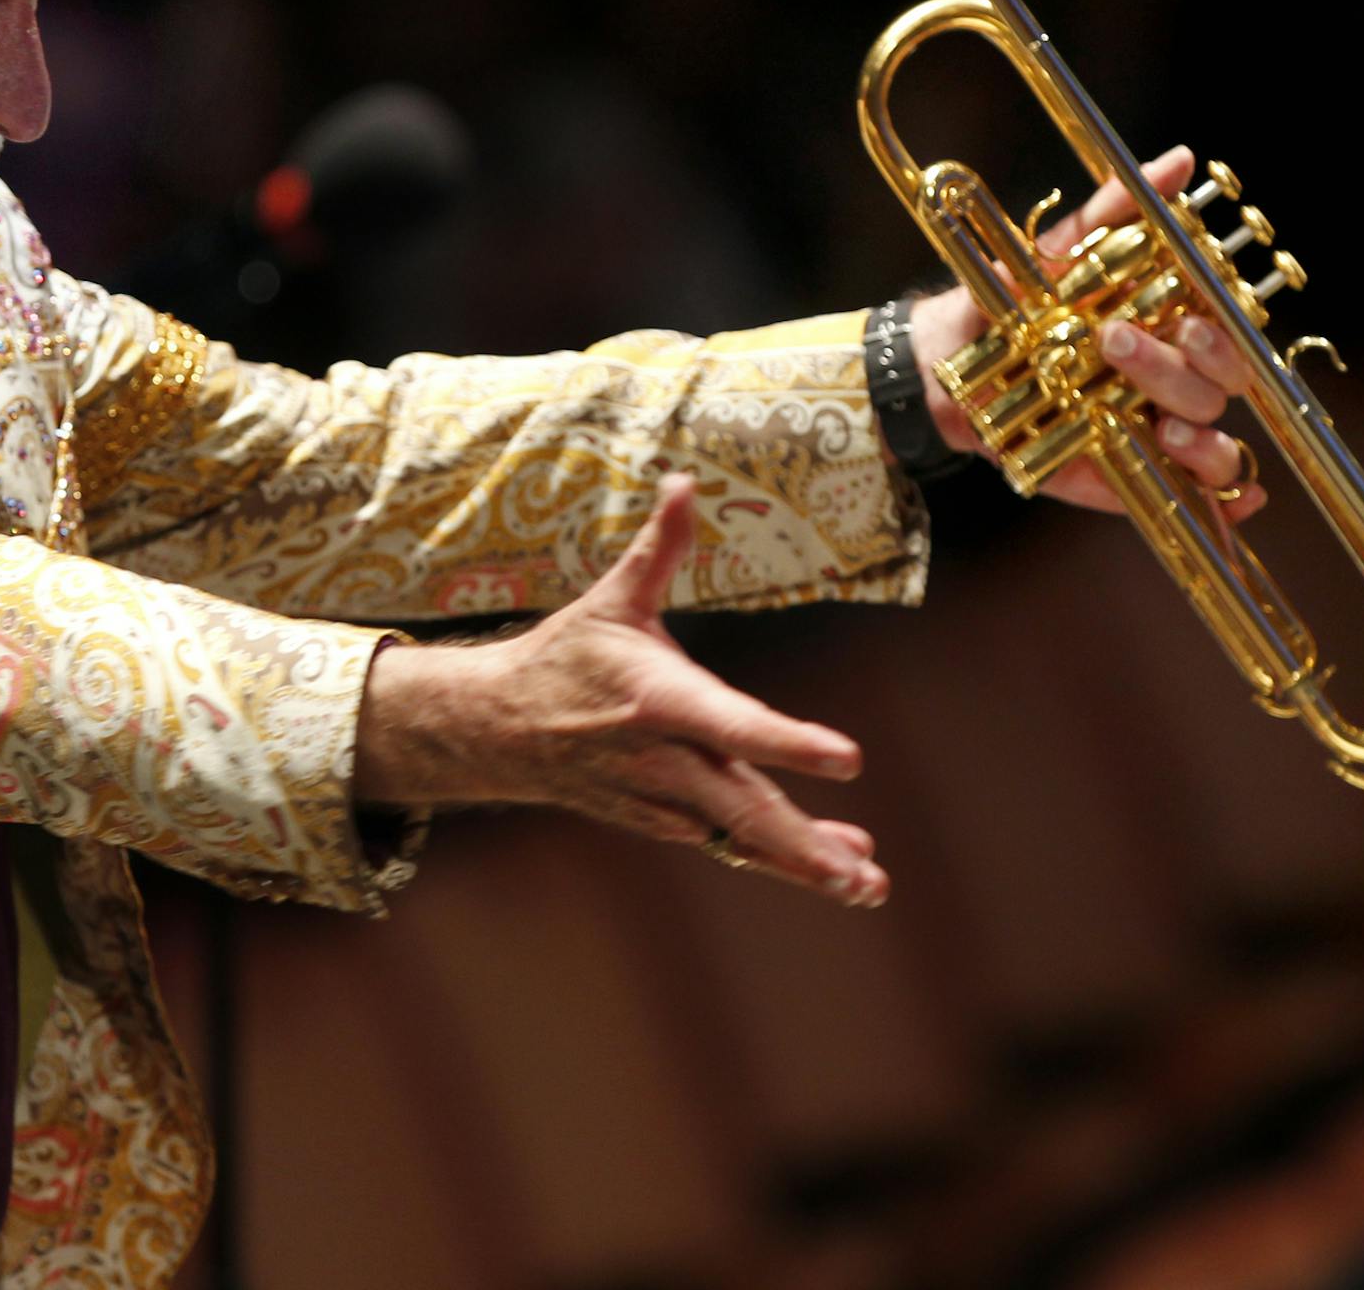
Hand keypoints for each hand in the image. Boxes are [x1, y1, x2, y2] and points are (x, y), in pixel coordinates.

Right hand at [353, 477, 888, 906]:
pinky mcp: (661, 821)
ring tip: (864, 884)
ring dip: (801, 861)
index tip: (847, 757)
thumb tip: (684, 479)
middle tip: (860, 874)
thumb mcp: (611, 600)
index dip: (787, 742)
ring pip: (739, 837)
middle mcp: (662, 758)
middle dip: (802, 843)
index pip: (732, 724)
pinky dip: (775, 857)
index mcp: (657, 698)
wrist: (499, 728)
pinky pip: (725, 843)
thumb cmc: (566, 657)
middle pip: (740, 808)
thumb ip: (659, 548)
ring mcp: (661, 798)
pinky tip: (834, 866)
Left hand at [908, 145, 1265, 520]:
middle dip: (1180, 371)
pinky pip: (1184, 497)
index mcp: (1169, 326)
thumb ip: (1114, 213)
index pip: (1227, 334)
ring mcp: (1150, 430)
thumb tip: (1175, 160)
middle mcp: (1170, 380)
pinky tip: (1224, 504)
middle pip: (1220, 388)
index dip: (1222, 334)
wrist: (941, 358)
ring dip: (1204, 440)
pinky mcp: (1122, 473)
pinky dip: (1215, 504)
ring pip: (1215, 444)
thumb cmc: (1012, 300)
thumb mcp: (1057, 252)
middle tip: (1115, 344)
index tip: (1189, 319)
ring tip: (1162, 426)